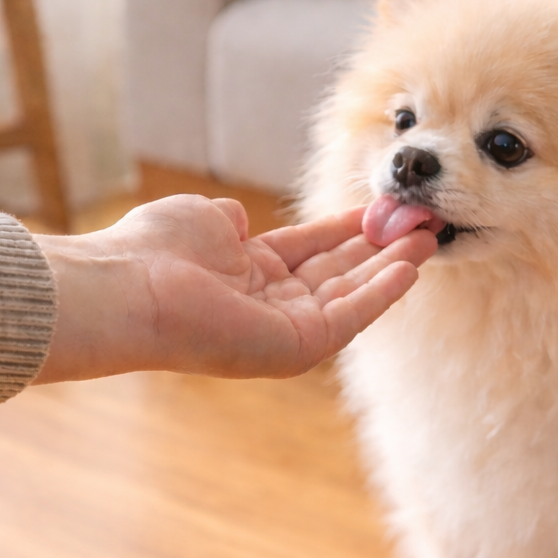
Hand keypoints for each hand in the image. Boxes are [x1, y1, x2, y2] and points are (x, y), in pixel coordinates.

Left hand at [33, 194, 437, 382]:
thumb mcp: (200, 219)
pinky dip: (382, 293)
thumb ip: (227, 221)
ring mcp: (283, 331)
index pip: (309, 253)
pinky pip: (350, 319)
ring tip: (430, 238)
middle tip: (422, 223)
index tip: (381, 209)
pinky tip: (410, 266)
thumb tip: (237, 218)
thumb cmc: (150, 250)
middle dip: (380, 249)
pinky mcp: (294, 348)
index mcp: (245, 276)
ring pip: (351, 297)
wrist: (127, 287)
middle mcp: (267, 308)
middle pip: (337, 275)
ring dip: (392, 268)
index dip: (346, 230)